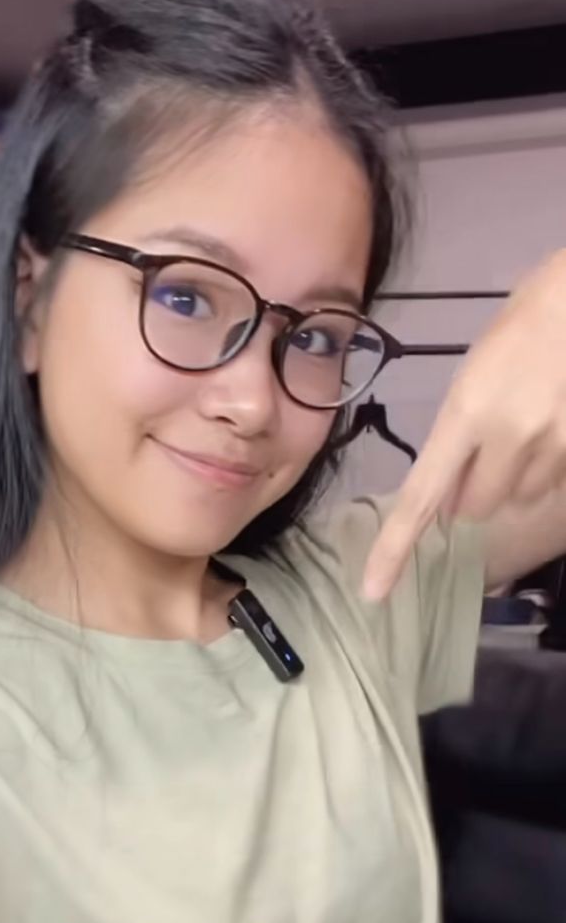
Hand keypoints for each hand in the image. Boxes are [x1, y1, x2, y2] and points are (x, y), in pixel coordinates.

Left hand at [362, 248, 565, 600]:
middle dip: (470, 491)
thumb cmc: (518, 330)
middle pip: (472, 509)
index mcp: (464, 415)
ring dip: (512, 478)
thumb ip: (456, 442)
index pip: (420, 498)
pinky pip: (549, 483)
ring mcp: (550, 447)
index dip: (394, 549)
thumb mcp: (471, 381)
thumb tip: (450, 504)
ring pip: (516, 499)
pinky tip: (549, 423)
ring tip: (525, 423)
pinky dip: (544, 466)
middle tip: (483, 446)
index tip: (374, 591)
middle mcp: (507, 439)